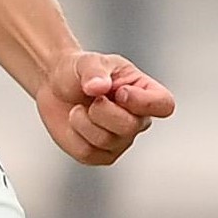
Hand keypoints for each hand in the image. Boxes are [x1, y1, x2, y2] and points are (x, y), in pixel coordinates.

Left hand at [35, 50, 175, 165]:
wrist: (54, 85)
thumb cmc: (78, 71)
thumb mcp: (85, 61)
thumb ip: (94, 70)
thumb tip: (98, 86)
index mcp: (144, 92)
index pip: (164, 105)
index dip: (143, 102)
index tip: (119, 91)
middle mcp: (138, 120)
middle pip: (131, 126)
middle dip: (102, 110)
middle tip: (91, 97)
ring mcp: (121, 140)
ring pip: (107, 140)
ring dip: (83, 119)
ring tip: (78, 108)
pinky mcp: (100, 155)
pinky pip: (88, 152)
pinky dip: (73, 134)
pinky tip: (74, 122)